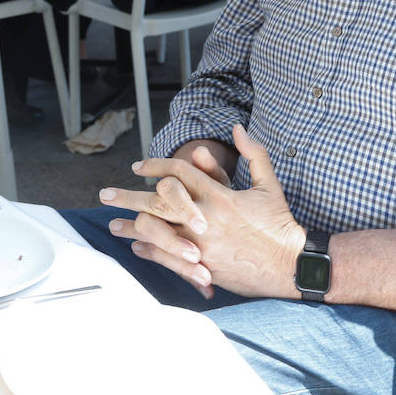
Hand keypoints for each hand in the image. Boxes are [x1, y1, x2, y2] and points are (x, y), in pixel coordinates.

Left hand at [100, 126, 306, 299]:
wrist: (291, 265)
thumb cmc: (280, 223)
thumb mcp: (269, 184)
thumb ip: (253, 153)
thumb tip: (237, 127)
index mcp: (219, 195)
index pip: (178, 173)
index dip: (155, 166)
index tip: (138, 167)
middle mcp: (206, 218)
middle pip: (157, 202)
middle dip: (128, 197)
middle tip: (104, 195)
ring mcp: (202, 244)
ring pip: (157, 231)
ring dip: (131, 227)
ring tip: (112, 224)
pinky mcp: (203, 267)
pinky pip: (168, 257)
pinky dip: (150, 250)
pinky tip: (136, 246)